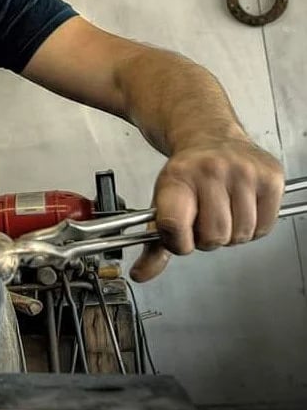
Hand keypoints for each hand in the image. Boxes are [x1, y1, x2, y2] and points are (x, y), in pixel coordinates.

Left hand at [130, 137, 283, 281]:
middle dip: (207, 237)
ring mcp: (242, 172)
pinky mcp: (269, 176)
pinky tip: (241, 208)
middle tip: (203, 219)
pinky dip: (253, 228)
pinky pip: (264, 227)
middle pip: (213, 237)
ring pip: (240, 235)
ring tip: (222, 211)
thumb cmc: (186, 174)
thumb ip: (154, 243)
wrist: (209, 135)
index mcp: (176, 178)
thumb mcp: (162, 202)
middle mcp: (210, 170)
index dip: (178, 241)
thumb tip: (141, 274)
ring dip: (231, 233)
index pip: (174, 226)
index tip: (179, 236)